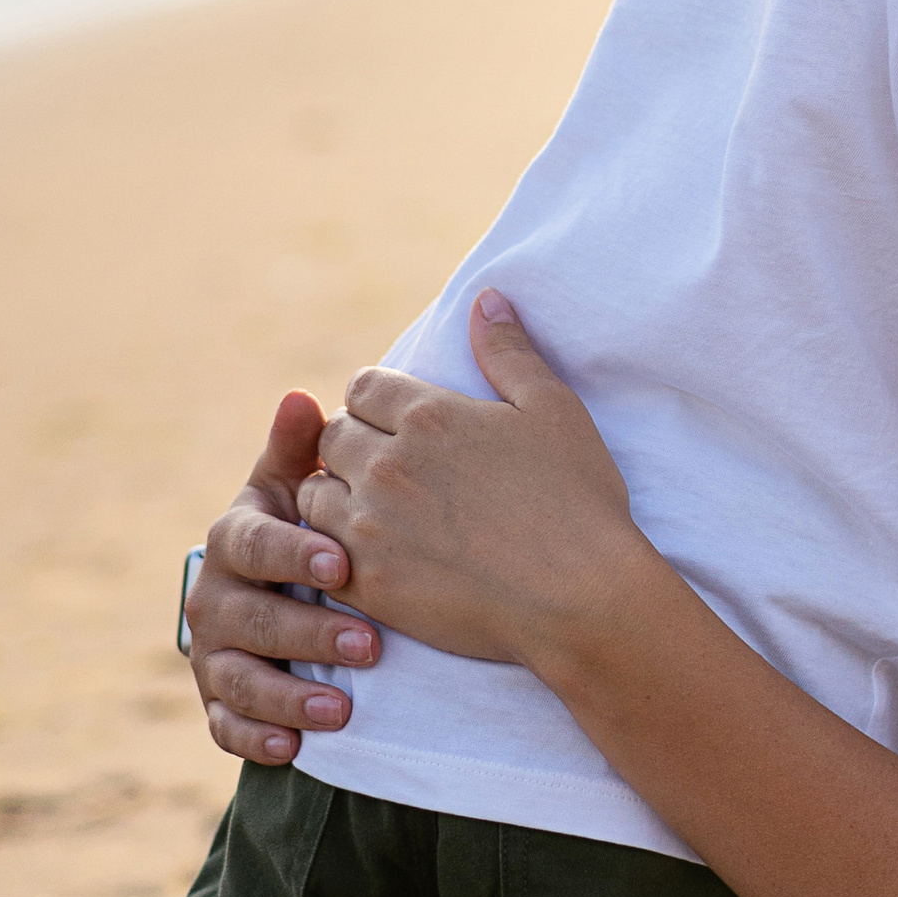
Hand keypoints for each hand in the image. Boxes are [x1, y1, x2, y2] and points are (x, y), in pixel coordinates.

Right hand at [188, 388, 385, 766]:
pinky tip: (293, 748)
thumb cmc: (304, 527)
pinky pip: (224, 726)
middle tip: (370, 647)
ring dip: (287, 696)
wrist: (279, 586)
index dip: (292, 554)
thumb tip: (303, 397)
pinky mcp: (218, 701)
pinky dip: (254, 739)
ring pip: (238, 678)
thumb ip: (300, 450)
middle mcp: (211, 595)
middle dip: (307, 633)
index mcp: (235, 537)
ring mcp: (211, 651)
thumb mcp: (299, 487)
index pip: (253, 543)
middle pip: (249, 617)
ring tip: (341, 710)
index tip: (343, 565)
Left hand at [298, 293, 648, 668]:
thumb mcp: (553, 410)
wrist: (581, 598)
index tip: (400, 423)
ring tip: (376, 512)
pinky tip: (371, 554)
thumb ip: (509, 351)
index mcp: (429, 416)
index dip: (379, 400)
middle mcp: (388, 465)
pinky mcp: (368, 583)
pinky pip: (318, 555)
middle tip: (390, 469)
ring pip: (315, 494)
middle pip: (334, 436)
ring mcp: (372, 527)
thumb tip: (486, 297)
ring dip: (338, 495)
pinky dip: (333, 550)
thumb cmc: (578, 501)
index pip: (364, 386)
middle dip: (355, 445)